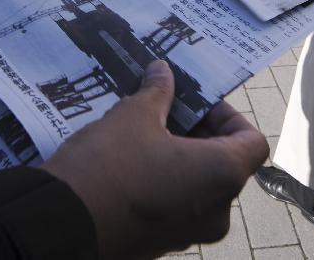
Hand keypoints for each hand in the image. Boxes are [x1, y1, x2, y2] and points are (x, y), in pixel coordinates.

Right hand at [43, 61, 267, 259]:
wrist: (61, 224)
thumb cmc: (109, 166)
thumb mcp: (134, 116)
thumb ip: (158, 92)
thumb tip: (162, 71)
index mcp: (222, 175)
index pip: (252, 142)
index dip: (228, 116)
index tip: (195, 102)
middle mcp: (216, 210)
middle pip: (226, 162)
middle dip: (198, 130)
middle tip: (166, 107)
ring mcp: (190, 232)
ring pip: (200, 184)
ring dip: (180, 154)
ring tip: (145, 128)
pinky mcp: (163, 243)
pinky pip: (178, 204)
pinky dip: (166, 180)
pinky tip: (132, 158)